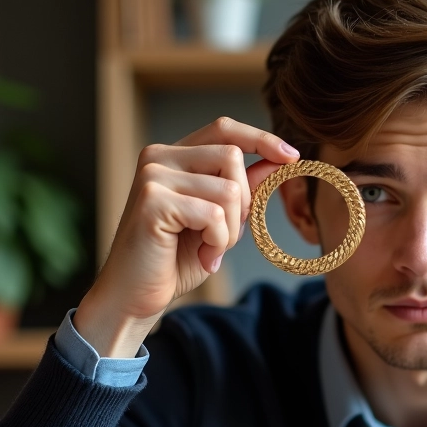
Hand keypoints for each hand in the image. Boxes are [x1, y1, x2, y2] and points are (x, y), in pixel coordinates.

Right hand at [75, 117, 298, 356]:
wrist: (135, 296)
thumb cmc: (174, 261)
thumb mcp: (220, 222)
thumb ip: (243, 190)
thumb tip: (277, 162)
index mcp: (173, 157)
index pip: (223, 129)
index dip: (260, 138)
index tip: (291, 156)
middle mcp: (159, 157)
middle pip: (232, 156)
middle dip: (244, 202)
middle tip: (223, 236)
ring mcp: (153, 176)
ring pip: (229, 189)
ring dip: (229, 229)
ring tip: (207, 249)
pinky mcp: (153, 201)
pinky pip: (213, 214)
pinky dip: (217, 242)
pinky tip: (201, 256)